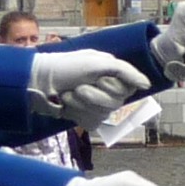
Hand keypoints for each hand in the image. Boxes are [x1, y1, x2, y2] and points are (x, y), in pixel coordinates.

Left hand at [31, 47, 150, 127]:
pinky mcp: (85, 117)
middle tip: (77, 87)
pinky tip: (66, 107)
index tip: (98, 79)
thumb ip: (125, 71)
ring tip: (67, 95)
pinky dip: (76, 114)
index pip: (128, 89)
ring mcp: (96, 105)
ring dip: (81, 105)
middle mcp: (107, 89)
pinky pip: (92, 123)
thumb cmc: (65, 67)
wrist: (37, 82)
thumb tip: (147, 85)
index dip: (112, 87)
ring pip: (103, 115)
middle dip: (93, 96)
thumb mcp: (96, 62)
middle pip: (115, 104)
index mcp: (112, 74)